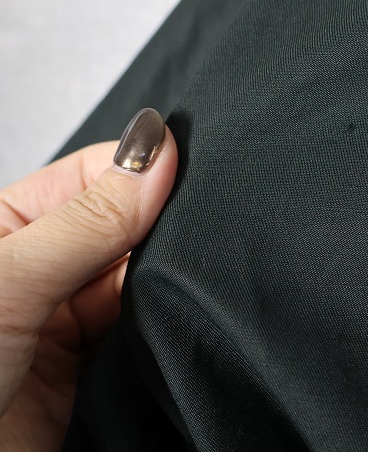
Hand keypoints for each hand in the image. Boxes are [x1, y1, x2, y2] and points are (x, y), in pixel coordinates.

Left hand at [0, 108, 176, 449]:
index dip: (139, 170)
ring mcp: (66, 321)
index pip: (92, 177)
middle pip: (123, 227)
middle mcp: (38, 269)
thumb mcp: (10, 283)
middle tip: (193, 228)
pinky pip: (146, 331)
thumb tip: (152, 156)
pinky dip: (165, 325)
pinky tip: (170, 319)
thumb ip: (88, 220)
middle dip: (157, 229)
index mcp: (5, 227)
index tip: (182, 167)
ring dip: (161, 284)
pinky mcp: (94, 368)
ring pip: (140, 281)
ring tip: (172, 286)